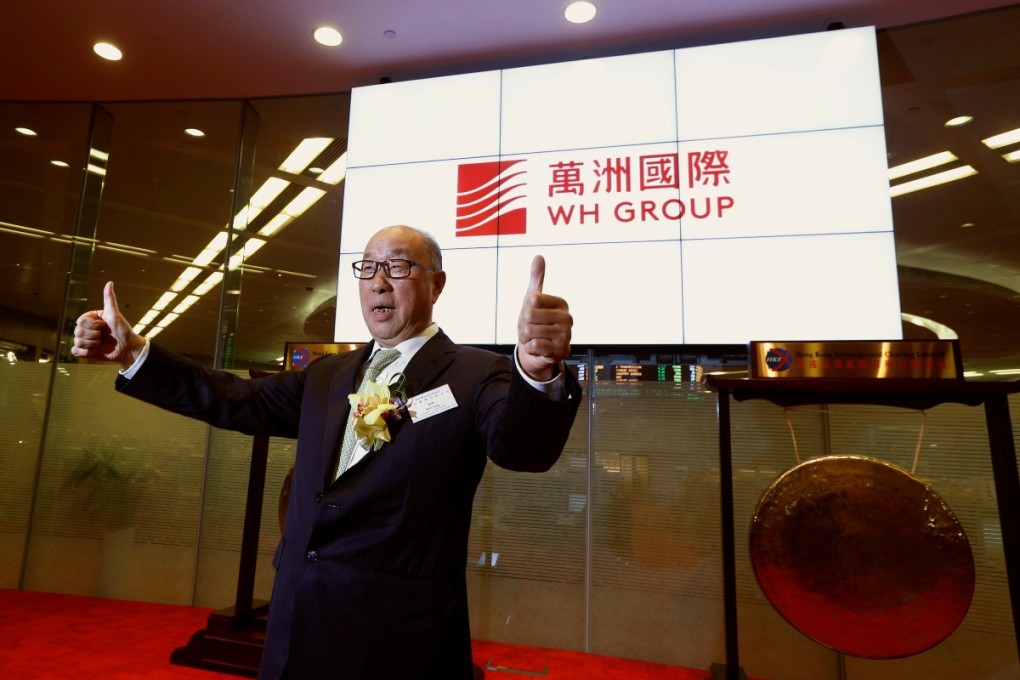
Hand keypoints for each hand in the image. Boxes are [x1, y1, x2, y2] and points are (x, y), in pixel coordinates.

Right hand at [71, 281, 145, 369]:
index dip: (93, 325)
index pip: (80, 321)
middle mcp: (86, 329)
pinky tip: (95, 351)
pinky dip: (85, 352)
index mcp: (91, 319)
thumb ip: (109, 299)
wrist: (128, 348)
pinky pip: (75, 351)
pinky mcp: (85, 351)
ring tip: (101, 343)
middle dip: (93, 335)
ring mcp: (85, 340)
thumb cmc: (123, 330)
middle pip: (77, 332)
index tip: (104, 325)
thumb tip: (109, 282)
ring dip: (92, 344)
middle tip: (104, 336)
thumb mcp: (115, 314)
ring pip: (77, 341)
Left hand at [517, 256, 571, 381]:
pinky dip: (531, 349)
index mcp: (562, 303)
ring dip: (525, 339)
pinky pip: (535, 346)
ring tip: (534, 340)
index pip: (532, 299)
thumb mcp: (533, 300)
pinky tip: (539, 349)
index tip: (531, 315)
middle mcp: (568, 318)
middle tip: (530, 330)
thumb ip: (537, 278)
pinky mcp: (561, 351)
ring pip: (530, 332)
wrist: (538, 350)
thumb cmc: (535, 323)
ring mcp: (566, 335)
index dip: (524, 309)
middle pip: (529, 316)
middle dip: (523, 326)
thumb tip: (539, 257)